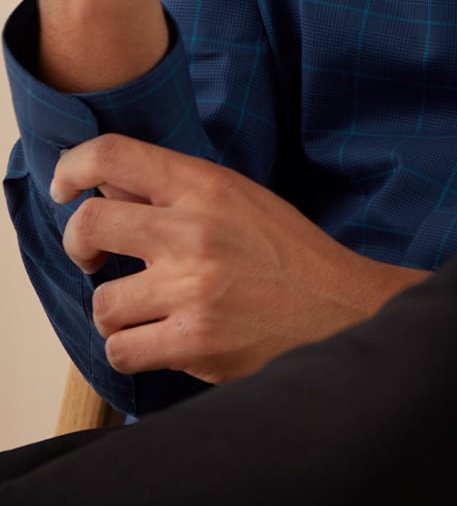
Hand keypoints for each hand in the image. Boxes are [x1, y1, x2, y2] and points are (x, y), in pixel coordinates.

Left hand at [51, 134, 430, 384]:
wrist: (339, 308)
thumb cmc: (288, 254)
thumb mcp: (241, 199)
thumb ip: (178, 192)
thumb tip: (108, 188)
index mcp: (207, 185)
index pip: (113, 155)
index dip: (73, 168)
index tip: (67, 187)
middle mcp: (194, 230)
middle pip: (88, 226)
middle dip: (78, 246)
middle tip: (95, 258)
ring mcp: (192, 288)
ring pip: (101, 303)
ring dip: (117, 312)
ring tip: (149, 310)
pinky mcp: (193, 341)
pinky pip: (120, 350)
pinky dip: (133, 349)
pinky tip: (161, 339)